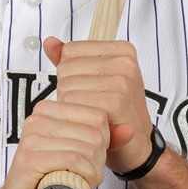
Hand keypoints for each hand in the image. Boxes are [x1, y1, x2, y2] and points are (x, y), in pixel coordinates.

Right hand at [2, 98, 109, 188]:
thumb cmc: (52, 174)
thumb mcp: (82, 151)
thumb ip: (106, 138)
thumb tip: (129, 129)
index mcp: (49, 109)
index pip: (97, 115)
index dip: (103, 141)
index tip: (90, 156)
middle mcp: (38, 118)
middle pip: (95, 133)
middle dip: (98, 159)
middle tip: (85, 172)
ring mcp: (31, 137)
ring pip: (87, 148)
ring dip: (91, 171)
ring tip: (79, 179)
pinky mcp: (29, 157)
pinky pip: (73, 160)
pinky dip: (83, 177)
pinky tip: (77, 184)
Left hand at [43, 37, 153, 173]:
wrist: (137, 146)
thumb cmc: (117, 112)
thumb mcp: (97, 78)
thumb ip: (72, 59)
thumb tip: (50, 42)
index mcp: (122, 50)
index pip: (70, 51)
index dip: (71, 72)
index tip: (91, 86)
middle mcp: (124, 62)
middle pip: (66, 68)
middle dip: (69, 90)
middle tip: (91, 104)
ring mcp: (122, 81)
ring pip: (66, 86)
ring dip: (71, 105)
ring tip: (91, 113)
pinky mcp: (115, 102)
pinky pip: (73, 104)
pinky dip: (75, 117)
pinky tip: (91, 123)